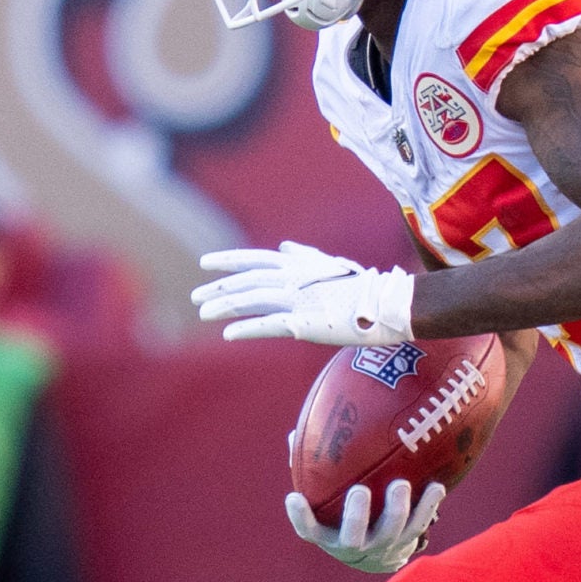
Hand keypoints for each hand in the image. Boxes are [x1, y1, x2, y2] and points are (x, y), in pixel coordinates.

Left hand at [192, 242, 413, 344]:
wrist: (384, 305)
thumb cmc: (360, 286)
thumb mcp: (328, 265)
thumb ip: (303, 256)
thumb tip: (284, 247)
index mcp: (297, 265)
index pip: (254, 259)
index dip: (228, 260)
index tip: (205, 263)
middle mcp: (293, 279)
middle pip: (247, 281)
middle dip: (219, 288)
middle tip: (196, 297)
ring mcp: (297, 300)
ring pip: (251, 300)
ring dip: (225, 307)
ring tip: (203, 314)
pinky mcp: (304, 323)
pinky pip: (269, 325)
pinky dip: (247, 329)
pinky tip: (229, 334)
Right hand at [286, 479, 445, 572]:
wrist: (374, 555)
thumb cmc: (342, 513)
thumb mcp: (325, 499)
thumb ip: (312, 470)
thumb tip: (295, 434)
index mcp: (327, 535)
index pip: (308, 530)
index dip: (300, 517)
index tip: (295, 497)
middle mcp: (352, 546)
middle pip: (353, 537)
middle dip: (356, 516)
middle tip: (360, 490)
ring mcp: (381, 548)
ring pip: (391, 535)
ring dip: (398, 511)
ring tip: (401, 485)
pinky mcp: (406, 544)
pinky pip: (418, 527)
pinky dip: (427, 508)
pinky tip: (436, 486)